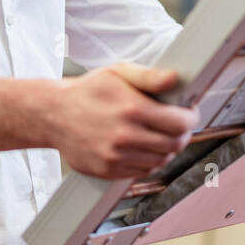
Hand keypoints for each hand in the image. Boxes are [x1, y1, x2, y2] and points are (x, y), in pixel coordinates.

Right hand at [50, 63, 198, 179]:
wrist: (53, 115)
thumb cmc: (87, 91)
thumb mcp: (117, 73)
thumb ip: (149, 76)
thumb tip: (174, 78)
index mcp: (132, 109)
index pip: (180, 123)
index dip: (191, 118)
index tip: (190, 113)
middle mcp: (125, 136)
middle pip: (174, 145)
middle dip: (182, 134)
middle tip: (178, 125)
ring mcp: (116, 157)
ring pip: (160, 160)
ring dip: (167, 149)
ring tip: (160, 135)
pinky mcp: (108, 170)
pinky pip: (142, 171)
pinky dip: (149, 161)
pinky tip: (143, 147)